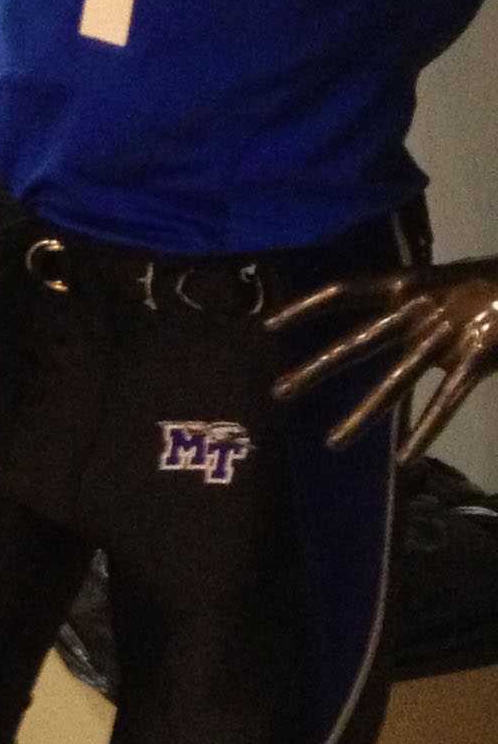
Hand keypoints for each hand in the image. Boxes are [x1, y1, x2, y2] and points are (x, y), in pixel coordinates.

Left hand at [269, 257, 497, 456]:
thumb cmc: (486, 285)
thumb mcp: (439, 286)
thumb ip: (408, 311)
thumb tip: (384, 333)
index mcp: (405, 285)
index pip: (343, 291)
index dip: (305, 306)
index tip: (267, 326)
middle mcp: (418, 310)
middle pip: (357, 342)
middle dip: (316, 368)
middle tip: (276, 393)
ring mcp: (447, 335)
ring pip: (397, 381)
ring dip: (363, 415)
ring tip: (332, 444)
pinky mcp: (478, 358)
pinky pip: (448, 399)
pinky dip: (427, 430)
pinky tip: (405, 459)